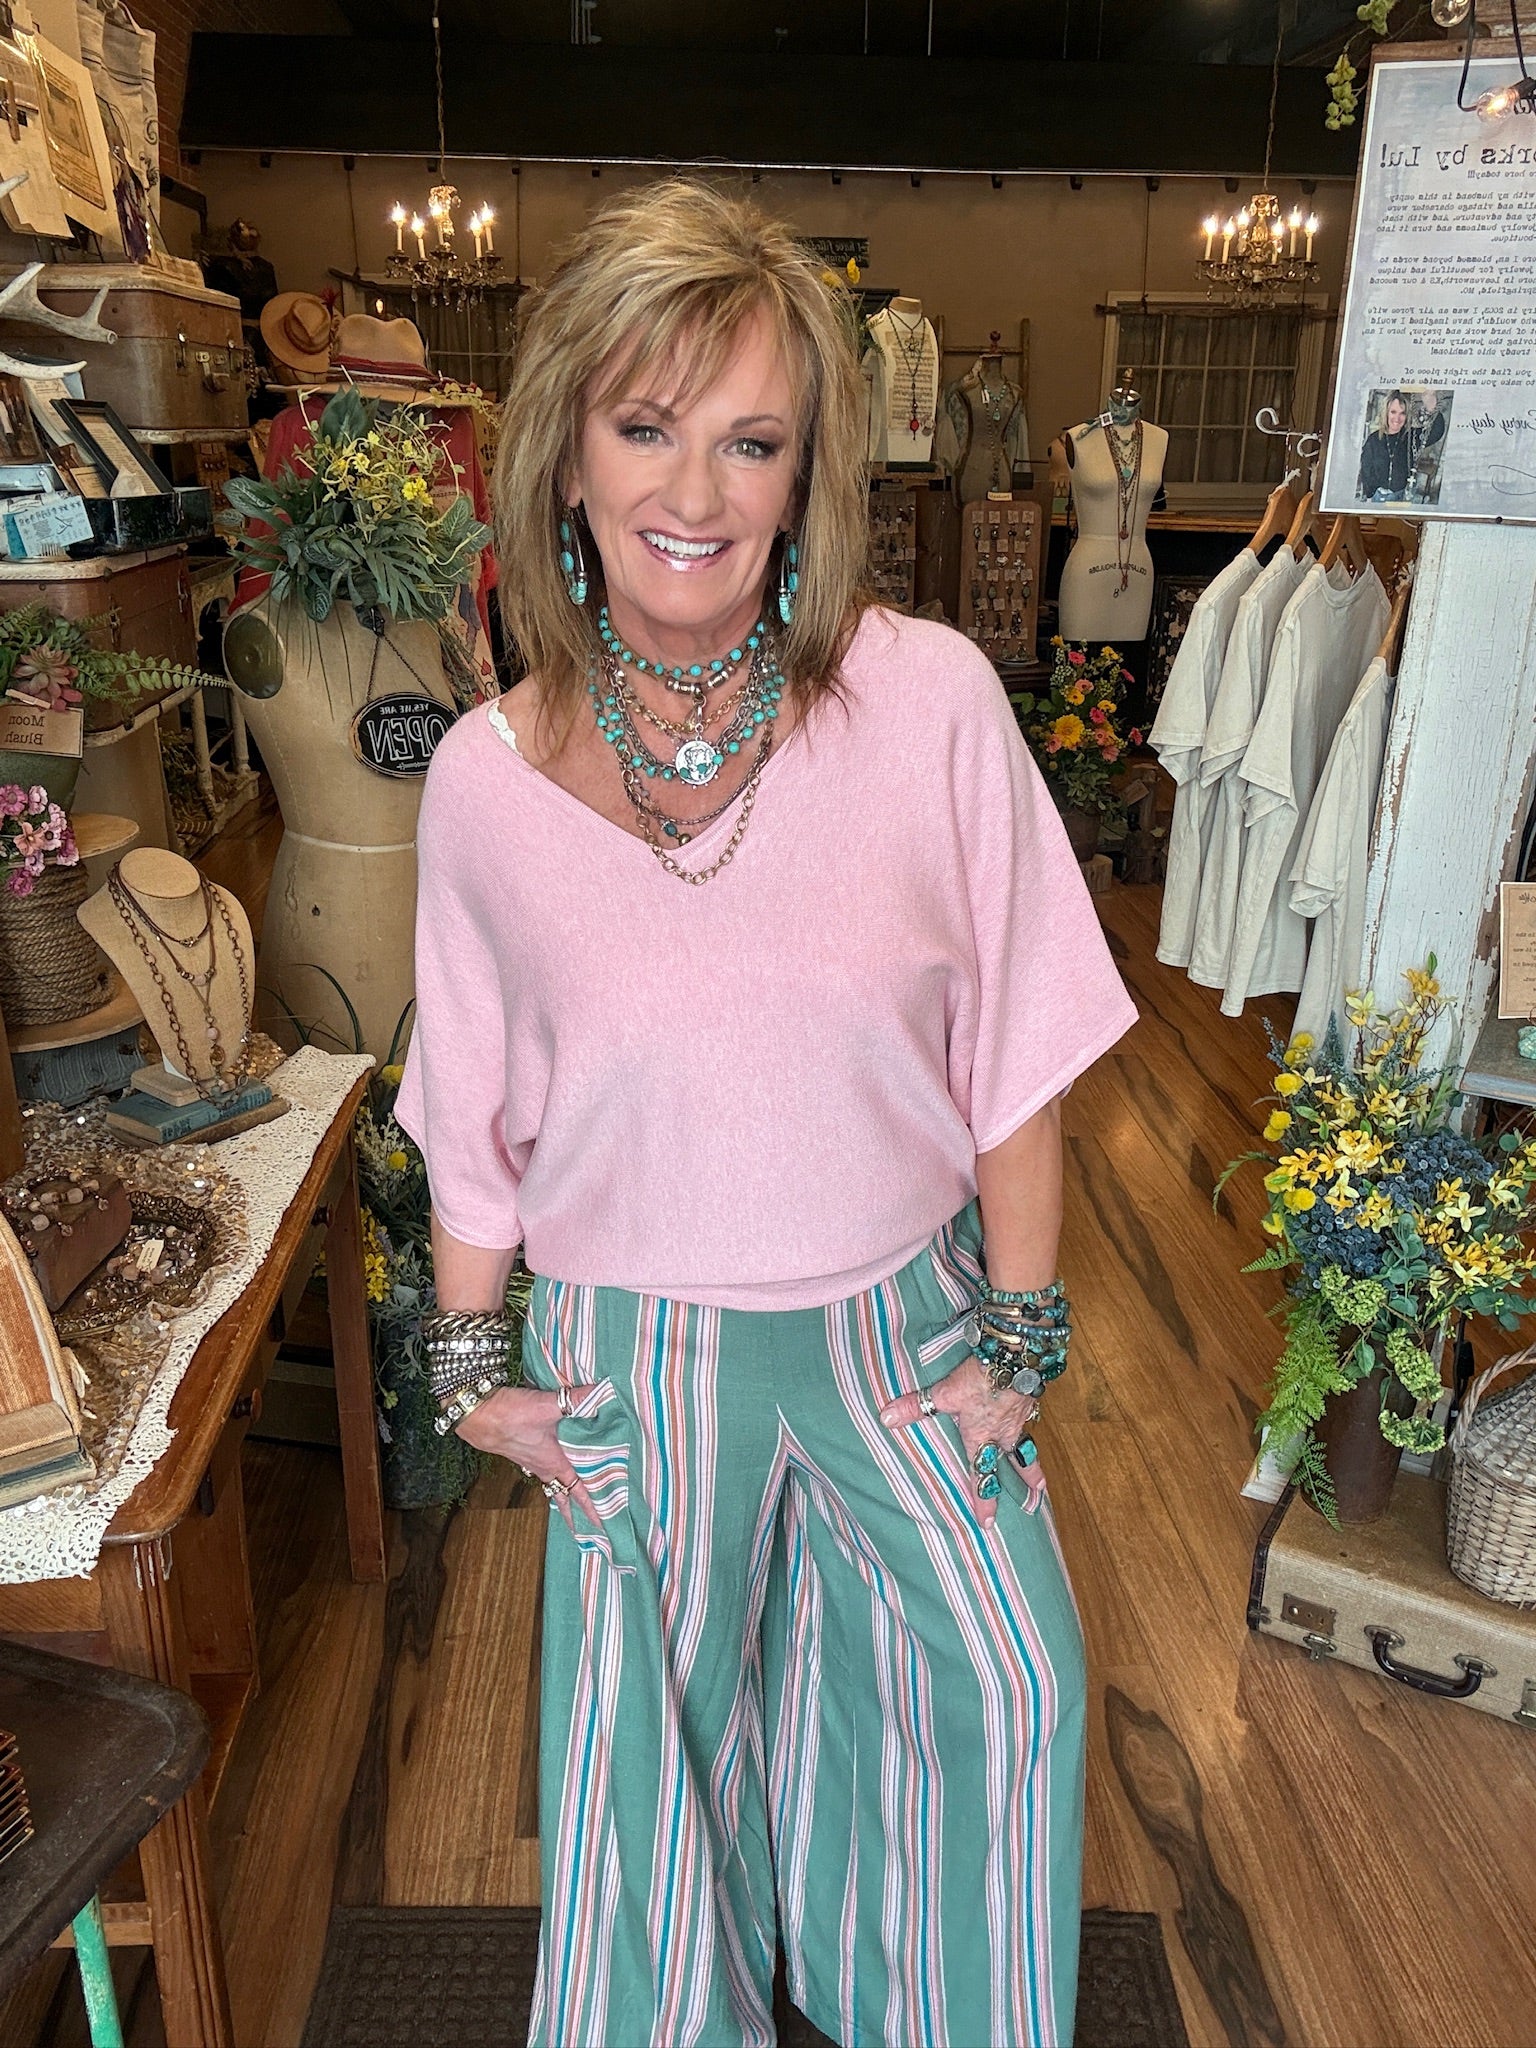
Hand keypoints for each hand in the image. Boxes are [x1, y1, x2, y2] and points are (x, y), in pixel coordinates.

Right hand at [449, 1385, 598, 1533]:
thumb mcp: (547, 1406)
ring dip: (561, 1489)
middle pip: (562, 1493)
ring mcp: (527, 1459)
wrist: (473, 1413)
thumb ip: (576, 1400)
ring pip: (550, 1480)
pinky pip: (538, 1466)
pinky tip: (550, 1458)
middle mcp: (541, 1466)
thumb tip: (603, 1392)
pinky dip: (548, 1469)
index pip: (577, 1490)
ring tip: (571, 1494)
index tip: (601, 1525)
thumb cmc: (510, 1416)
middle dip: (574, 1509)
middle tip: (586, 1524)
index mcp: (553, 1462)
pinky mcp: (517, 1449)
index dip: (590, 1508)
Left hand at [880, 1355, 1043, 1527]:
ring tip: (1040, 1464)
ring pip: (1025, 1439)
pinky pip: (1028, 1414)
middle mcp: (1004, 1431)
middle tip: (1036, 1495)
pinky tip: (1025, 1412)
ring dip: (1031, 1452)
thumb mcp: (944, 1393)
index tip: (987, 1522)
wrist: (1015, 1353)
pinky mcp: (1028, 1394)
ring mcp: (1020, 1413)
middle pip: (1017, 1461)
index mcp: (982, 1436)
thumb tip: (886, 1418)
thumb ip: (916, 1407)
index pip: (982, 1475)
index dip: (983, 1499)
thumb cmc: (980, 1378)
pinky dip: (1027, 1419)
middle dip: (1026, 1478)